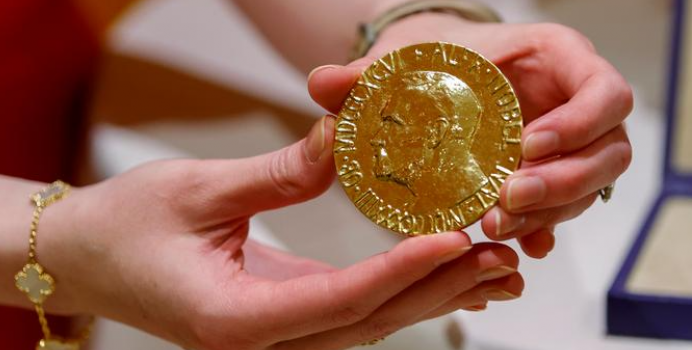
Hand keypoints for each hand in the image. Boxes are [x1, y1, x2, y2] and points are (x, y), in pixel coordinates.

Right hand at [39, 115, 522, 349]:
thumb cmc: (123, 227)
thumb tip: (348, 135)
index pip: (337, 301)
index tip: (452, 239)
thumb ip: (280, 171)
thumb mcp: (198, 189)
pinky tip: (438, 270)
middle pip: (367, 322)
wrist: (84, 258)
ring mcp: (273, 334)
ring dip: (430, 295)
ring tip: (493, 266)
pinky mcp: (279, 314)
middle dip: (436, 290)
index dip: (399, 271)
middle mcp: (261, 341)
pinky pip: (350, 310)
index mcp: (234, 320)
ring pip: (366, 323)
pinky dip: (399, 290)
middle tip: (499, 254)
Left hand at [307, 13, 632, 258]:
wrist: (444, 76)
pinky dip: (542, 227)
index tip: (527, 147)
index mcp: (556, 60)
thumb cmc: (437, 60)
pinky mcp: (550, 174)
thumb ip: (367, 73)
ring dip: (549, 212)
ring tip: (495, 225)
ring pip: (589, 186)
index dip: (581, 123)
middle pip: (608, 150)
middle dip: (563, 181)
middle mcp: (572, 103)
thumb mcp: (406, 60)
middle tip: (506, 198)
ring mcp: (567, 143)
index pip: (604, 91)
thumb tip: (322, 84)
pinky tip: (517, 243)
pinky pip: (564, 207)